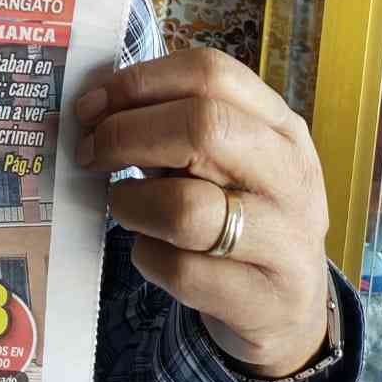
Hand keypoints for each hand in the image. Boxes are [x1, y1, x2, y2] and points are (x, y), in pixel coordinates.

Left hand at [75, 48, 329, 378]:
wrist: (288, 306)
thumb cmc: (238, 212)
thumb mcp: (225, 159)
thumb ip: (173, 124)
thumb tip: (94, 106)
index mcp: (281, 126)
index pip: (211, 74)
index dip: (139, 83)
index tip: (92, 105)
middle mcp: (291, 176)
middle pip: (202, 128)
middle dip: (125, 135)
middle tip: (89, 153)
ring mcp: (285, 240)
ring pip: (185, 208)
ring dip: (131, 203)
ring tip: (126, 205)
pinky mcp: (262, 299)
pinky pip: (180, 271)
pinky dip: (148, 257)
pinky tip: (154, 251)